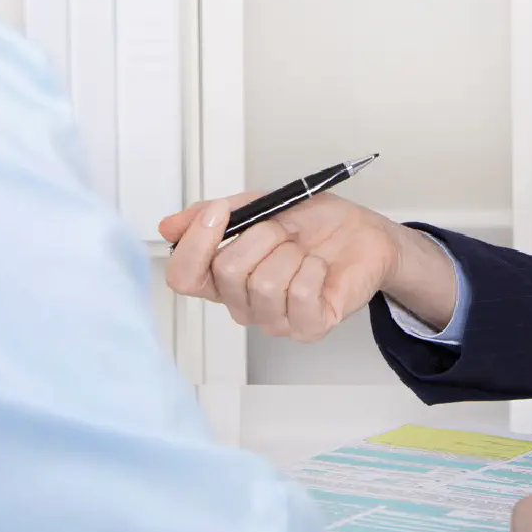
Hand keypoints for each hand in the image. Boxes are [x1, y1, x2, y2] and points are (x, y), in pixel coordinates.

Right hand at [160, 193, 447, 341]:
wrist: (362, 233)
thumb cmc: (313, 223)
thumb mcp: (259, 204)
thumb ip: (213, 214)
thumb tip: (168, 227)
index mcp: (223, 277)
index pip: (183, 277)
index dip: (194, 245)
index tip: (219, 213)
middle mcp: (243, 304)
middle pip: (226, 273)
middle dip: (260, 236)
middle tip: (283, 231)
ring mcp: (275, 320)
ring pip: (263, 284)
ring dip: (290, 252)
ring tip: (303, 250)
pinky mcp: (309, 327)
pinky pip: (300, 294)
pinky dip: (312, 268)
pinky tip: (319, 267)